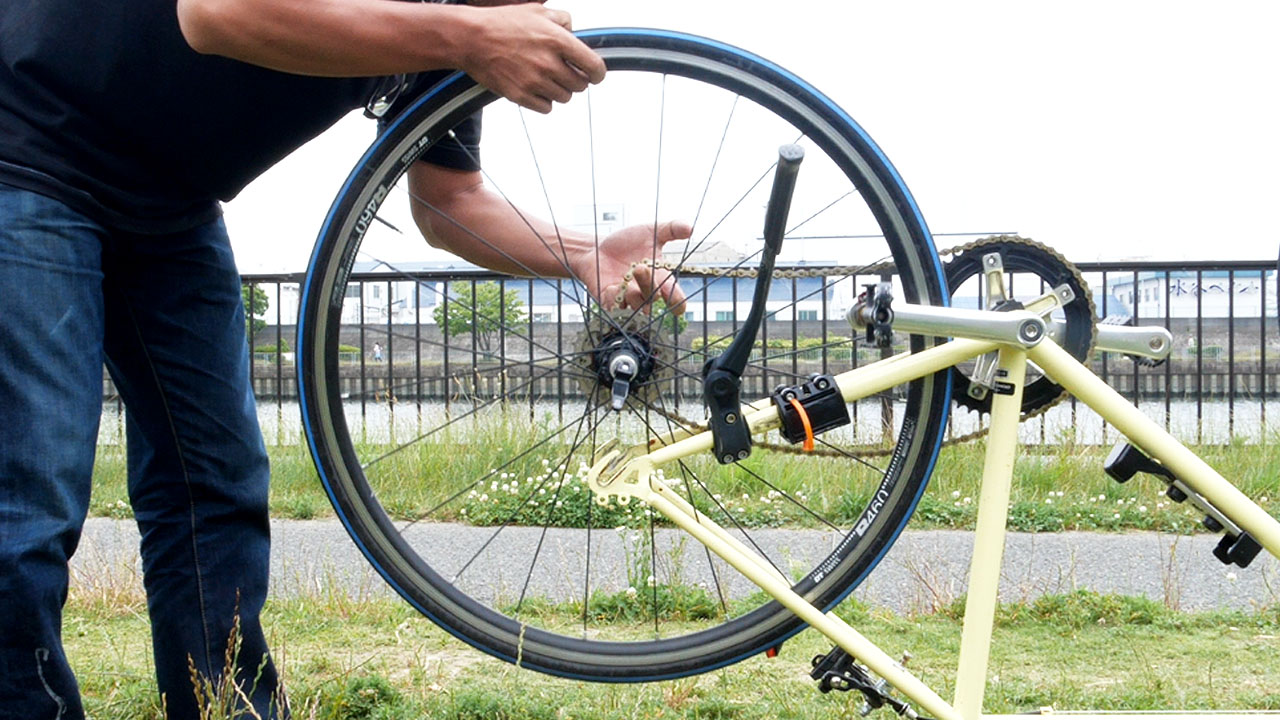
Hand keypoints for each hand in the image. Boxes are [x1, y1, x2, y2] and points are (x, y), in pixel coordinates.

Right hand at [458, 4, 605, 113]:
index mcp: (557, 40)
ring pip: (564, 97)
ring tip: (545, 78)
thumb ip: (562, 20)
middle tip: (563, 72)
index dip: (597, 73)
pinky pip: (547, 108)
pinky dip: (544, 101)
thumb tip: (574, 32)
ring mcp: (535, 82)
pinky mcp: (521, 96)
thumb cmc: (502, 23)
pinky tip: (535, 88)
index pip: (593, 66)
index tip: (595, 75)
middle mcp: (549, 63)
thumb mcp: (537, 11)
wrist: (471, 39)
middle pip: (580, 85)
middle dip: (575, 79)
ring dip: (559, 90)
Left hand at [574, 221, 691, 315]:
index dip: (678, 301)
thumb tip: (690, 228)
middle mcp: (645, 291)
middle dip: (649, 284)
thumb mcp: (651, 232)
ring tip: (630, 275)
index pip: (675, 297)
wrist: (597, 248)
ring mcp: (628, 298)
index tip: (676, 298)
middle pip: (654, 298)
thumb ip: (672, 229)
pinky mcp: (609, 300)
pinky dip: (615, 298)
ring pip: (636, 306)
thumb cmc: (626, 243)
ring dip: (635, 294)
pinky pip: (615, 306)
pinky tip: (612, 286)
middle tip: (641, 267)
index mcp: (660, 277)